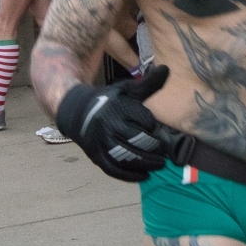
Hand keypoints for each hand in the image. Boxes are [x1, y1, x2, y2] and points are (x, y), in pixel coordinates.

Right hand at [56, 66, 168, 181]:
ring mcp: (102, 143)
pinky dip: (131, 176)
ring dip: (147, 164)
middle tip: (165, 153)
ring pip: (128, 158)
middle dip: (155, 149)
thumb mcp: (127, 89)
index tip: (157, 129)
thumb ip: (148, 83)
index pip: (145, 121)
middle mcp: (109, 125)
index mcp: (118, 107)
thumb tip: (167, 69)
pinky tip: (144, 176)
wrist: (78, 112)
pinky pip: (115, 170)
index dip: (154, 126)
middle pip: (139, 141)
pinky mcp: (96, 156)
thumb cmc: (108, 100)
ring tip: (159, 165)